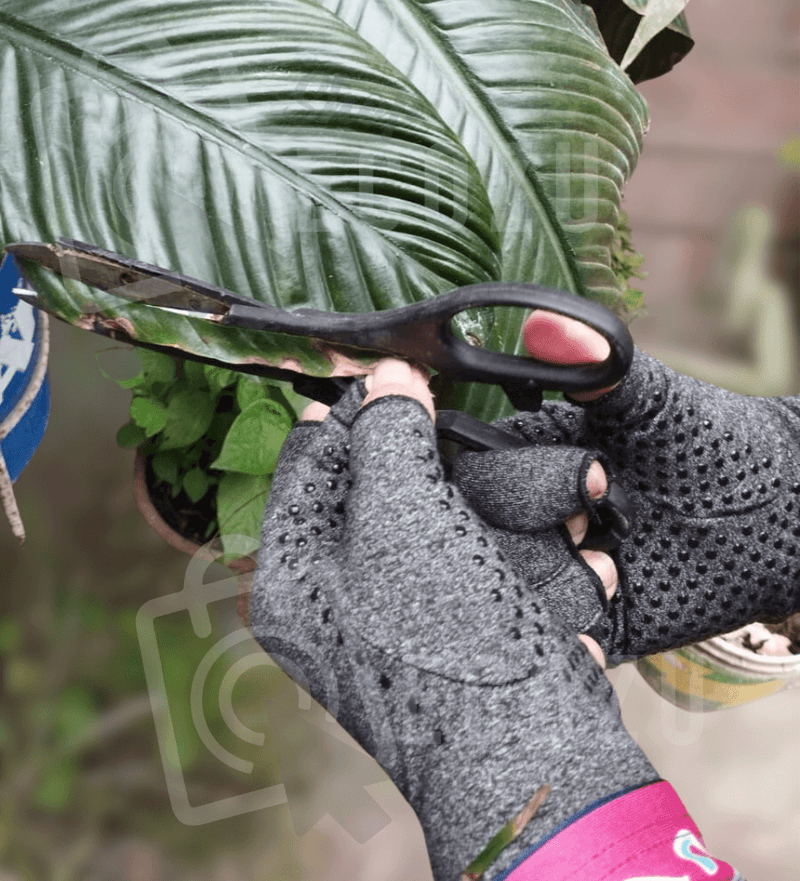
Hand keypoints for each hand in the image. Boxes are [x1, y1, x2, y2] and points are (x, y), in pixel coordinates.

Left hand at [301, 360, 617, 668]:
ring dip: (520, 507)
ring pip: (462, 519)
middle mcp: (347, 596)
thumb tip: (387, 374)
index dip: (348, 410)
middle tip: (471, 426)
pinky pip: (500, 560)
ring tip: (571, 498)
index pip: (308, 465)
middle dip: (457, 464)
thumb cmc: (447, 641)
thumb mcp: (401, 518)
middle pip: (391, 488)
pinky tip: (579, 565)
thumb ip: (387, 435)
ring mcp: (414, 612)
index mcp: (299, 576)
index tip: (393, 373)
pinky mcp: (474, 623)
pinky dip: (539, 556)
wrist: (539, 762)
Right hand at [455, 311, 799, 662]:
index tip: (587, 480)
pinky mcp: (577, 621)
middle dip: (533, 534)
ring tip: (611, 560)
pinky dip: (568, 626)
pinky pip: (545, 637)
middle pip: (468, 539)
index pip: (466, 474)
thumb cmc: (712, 443)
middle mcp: (521, 515)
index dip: (509, 483)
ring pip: (500, 595)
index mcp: (521, 457)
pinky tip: (612, 597)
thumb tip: (541, 323)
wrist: (780, 514)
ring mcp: (547, 571)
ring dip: (554, 581)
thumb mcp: (653, 401)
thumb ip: (597, 363)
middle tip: (592, 518)